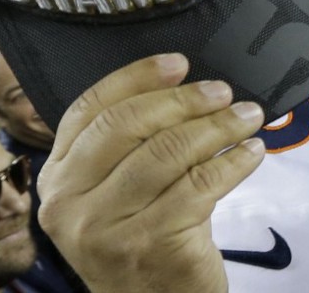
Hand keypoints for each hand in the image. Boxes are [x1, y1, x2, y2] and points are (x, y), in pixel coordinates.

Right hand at [37, 53, 265, 292]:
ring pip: (167, 153)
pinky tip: (251, 152)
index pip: (90, 108)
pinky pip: (200, 186)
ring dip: (217, 126)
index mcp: (57, 176)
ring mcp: (107, 228)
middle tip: (222, 91)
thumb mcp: (111, 188)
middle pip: (126, 125)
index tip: (178, 63)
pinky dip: (233, 162)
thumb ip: (125, 142)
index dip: (136, 77)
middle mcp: (69, 202)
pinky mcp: (150, 246)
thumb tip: (181, 81)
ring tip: (247, 115)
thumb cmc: (139, 233)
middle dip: (182, 100)